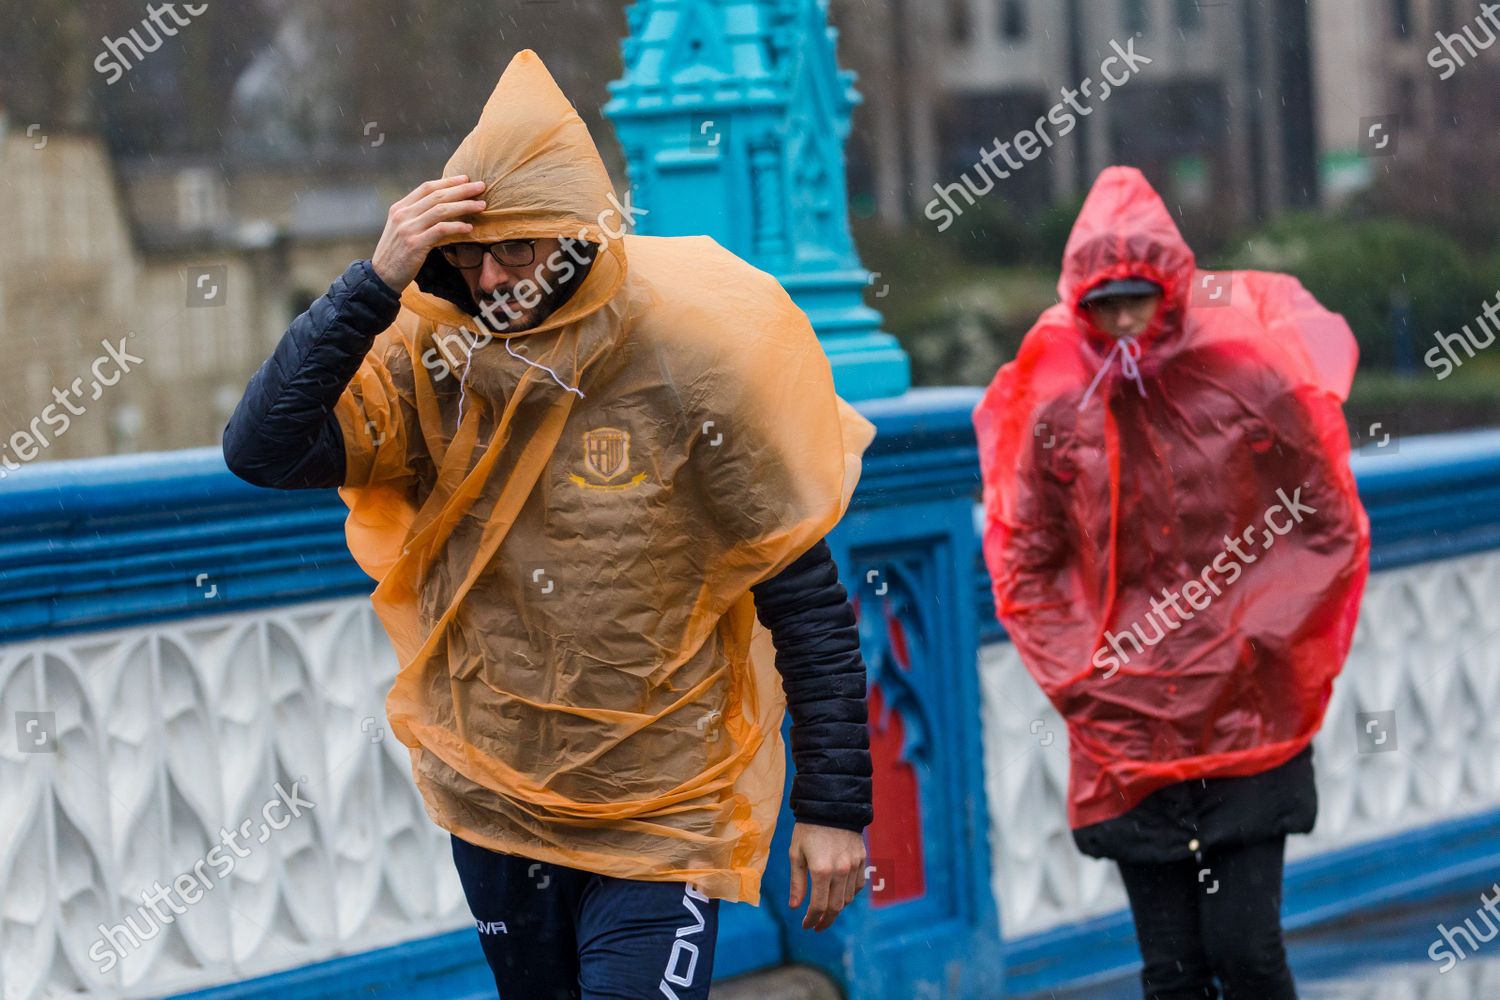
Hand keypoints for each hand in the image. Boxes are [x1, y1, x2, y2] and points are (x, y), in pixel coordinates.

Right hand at [370, 176, 487, 292]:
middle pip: (437, 196)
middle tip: (481, 186)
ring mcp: (408, 229)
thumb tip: (443, 207)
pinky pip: (440, 230)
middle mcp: (403, 215)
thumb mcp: (402, 229)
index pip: (426, 188)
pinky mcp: (415, 244)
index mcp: (400, 208)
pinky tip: (470, 227)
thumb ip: (417, 216)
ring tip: (481, 205)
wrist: (382, 276)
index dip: (448, 182)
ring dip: (464, 206)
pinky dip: (457, 226)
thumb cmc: (397, 253)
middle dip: (461, 190)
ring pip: (441, 210)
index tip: (465, 179)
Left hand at [787, 823, 866, 930]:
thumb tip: (796, 907)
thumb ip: (797, 883)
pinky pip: (858, 886)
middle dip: (825, 921)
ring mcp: (854, 866)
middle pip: (836, 907)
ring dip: (836, 909)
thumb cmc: (808, 830)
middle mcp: (841, 871)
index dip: (811, 920)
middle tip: (816, 926)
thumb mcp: (795, 854)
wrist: (832, 806)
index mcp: (821, 870)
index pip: (819, 906)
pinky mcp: (862, 860)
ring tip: (825, 911)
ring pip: (848, 899)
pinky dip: (849, 895)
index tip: (805, 925)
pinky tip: (839, 896)